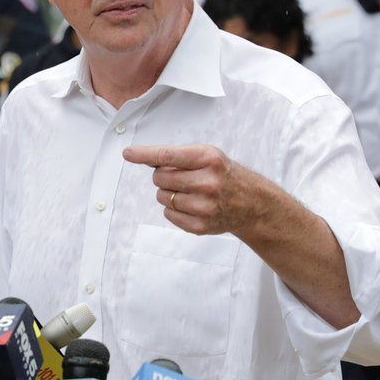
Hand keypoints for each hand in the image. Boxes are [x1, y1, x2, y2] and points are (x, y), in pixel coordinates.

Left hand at [122, 143, 270, 236]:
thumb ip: (176, 155)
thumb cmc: (223, 174)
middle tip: (181, 177)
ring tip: (189, 191)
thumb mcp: (207, 155)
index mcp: (209, 159)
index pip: (168, 156)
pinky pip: (168, 214)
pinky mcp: (201, 226)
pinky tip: (191, 205)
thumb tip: (140, 157)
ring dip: (168, 193)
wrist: (251, 203)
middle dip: (163, 176)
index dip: (144, 154)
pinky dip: (173, 209)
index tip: (128, 153)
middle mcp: (208, 182)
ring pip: (162, 197)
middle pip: (159, 178)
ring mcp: (205, 206)